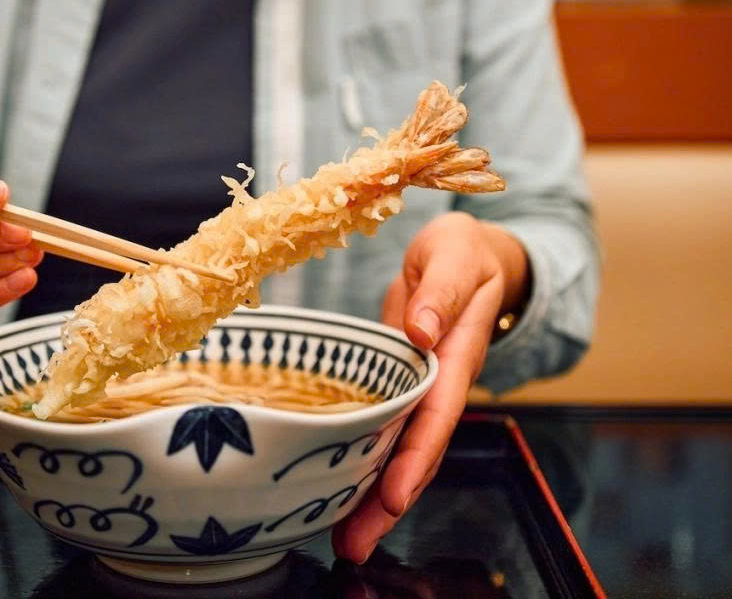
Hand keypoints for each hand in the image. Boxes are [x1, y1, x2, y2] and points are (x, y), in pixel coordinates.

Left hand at [332, 211, 528, 562]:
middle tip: (353, 545)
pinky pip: (380, 430)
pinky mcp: (392, 384)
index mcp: (456, 354)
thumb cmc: (461, 252)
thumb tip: (422, 330)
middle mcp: (436, 382)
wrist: (462, 254)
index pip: (437, 415)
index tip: (392, 494)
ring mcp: (414, 388)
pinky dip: (361, 462)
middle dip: (388, 501)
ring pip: (397, 450)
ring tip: (340, 539)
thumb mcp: (455, 254)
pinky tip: (335, 490)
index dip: (416, 457)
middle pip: (416, 451)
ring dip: (370, 496)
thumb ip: (442, 290)